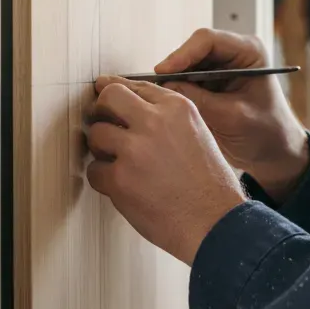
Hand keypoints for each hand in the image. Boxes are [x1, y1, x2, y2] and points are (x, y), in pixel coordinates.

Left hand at [85, 77, 245, 265]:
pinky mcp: (120, 179)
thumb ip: (168, 118)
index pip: (135, 86)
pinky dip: (103, 179)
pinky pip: (94, 171)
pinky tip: (121, 186)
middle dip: (101, 110)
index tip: (106, 97)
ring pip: (96, 135)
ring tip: (118, 163)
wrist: (215, 222)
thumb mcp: (199, 135)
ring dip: (102, 150)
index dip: (118, 93)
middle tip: (104, 124)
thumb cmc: (210, 185)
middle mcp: (155, 122)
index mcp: (177, 108)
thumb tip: (133, 109)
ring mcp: (135, 150)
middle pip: (109, 97)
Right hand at [151, 28, 309, 200]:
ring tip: (161, 96)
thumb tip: (167, 86)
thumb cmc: (268, 133)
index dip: (182, 54)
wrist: (275, 151)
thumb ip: (201, 100)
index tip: (164, 71)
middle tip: (156, 87)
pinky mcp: (211, 82)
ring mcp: (222, 66)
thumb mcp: (233, 118)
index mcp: (250, 52)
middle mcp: (234, 53)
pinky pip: (187, 79)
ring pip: (186, 64)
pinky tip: (170, 102)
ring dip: (174, 79)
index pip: (208, 40)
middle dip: (175, 68)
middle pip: (193, 50)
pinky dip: (177, 89)